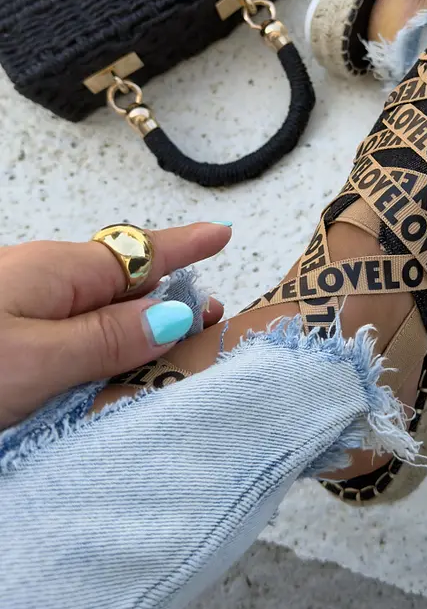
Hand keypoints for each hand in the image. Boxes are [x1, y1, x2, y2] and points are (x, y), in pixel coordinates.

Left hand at [0, 222, 230, 428]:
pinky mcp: (5, 338)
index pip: (141, 254)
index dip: (186, 246)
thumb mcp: (36, 357)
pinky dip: (98, 352)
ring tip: (170, 357)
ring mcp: (18, 308)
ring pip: (94, 316)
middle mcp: (42, 281)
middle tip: (211, 324)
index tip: (223, 234)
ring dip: (131, 336)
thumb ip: (105, 339)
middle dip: (167, 302)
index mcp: (58, 271)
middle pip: (122, 287)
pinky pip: (68, 337)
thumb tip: (172, 317)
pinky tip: (107, 374)